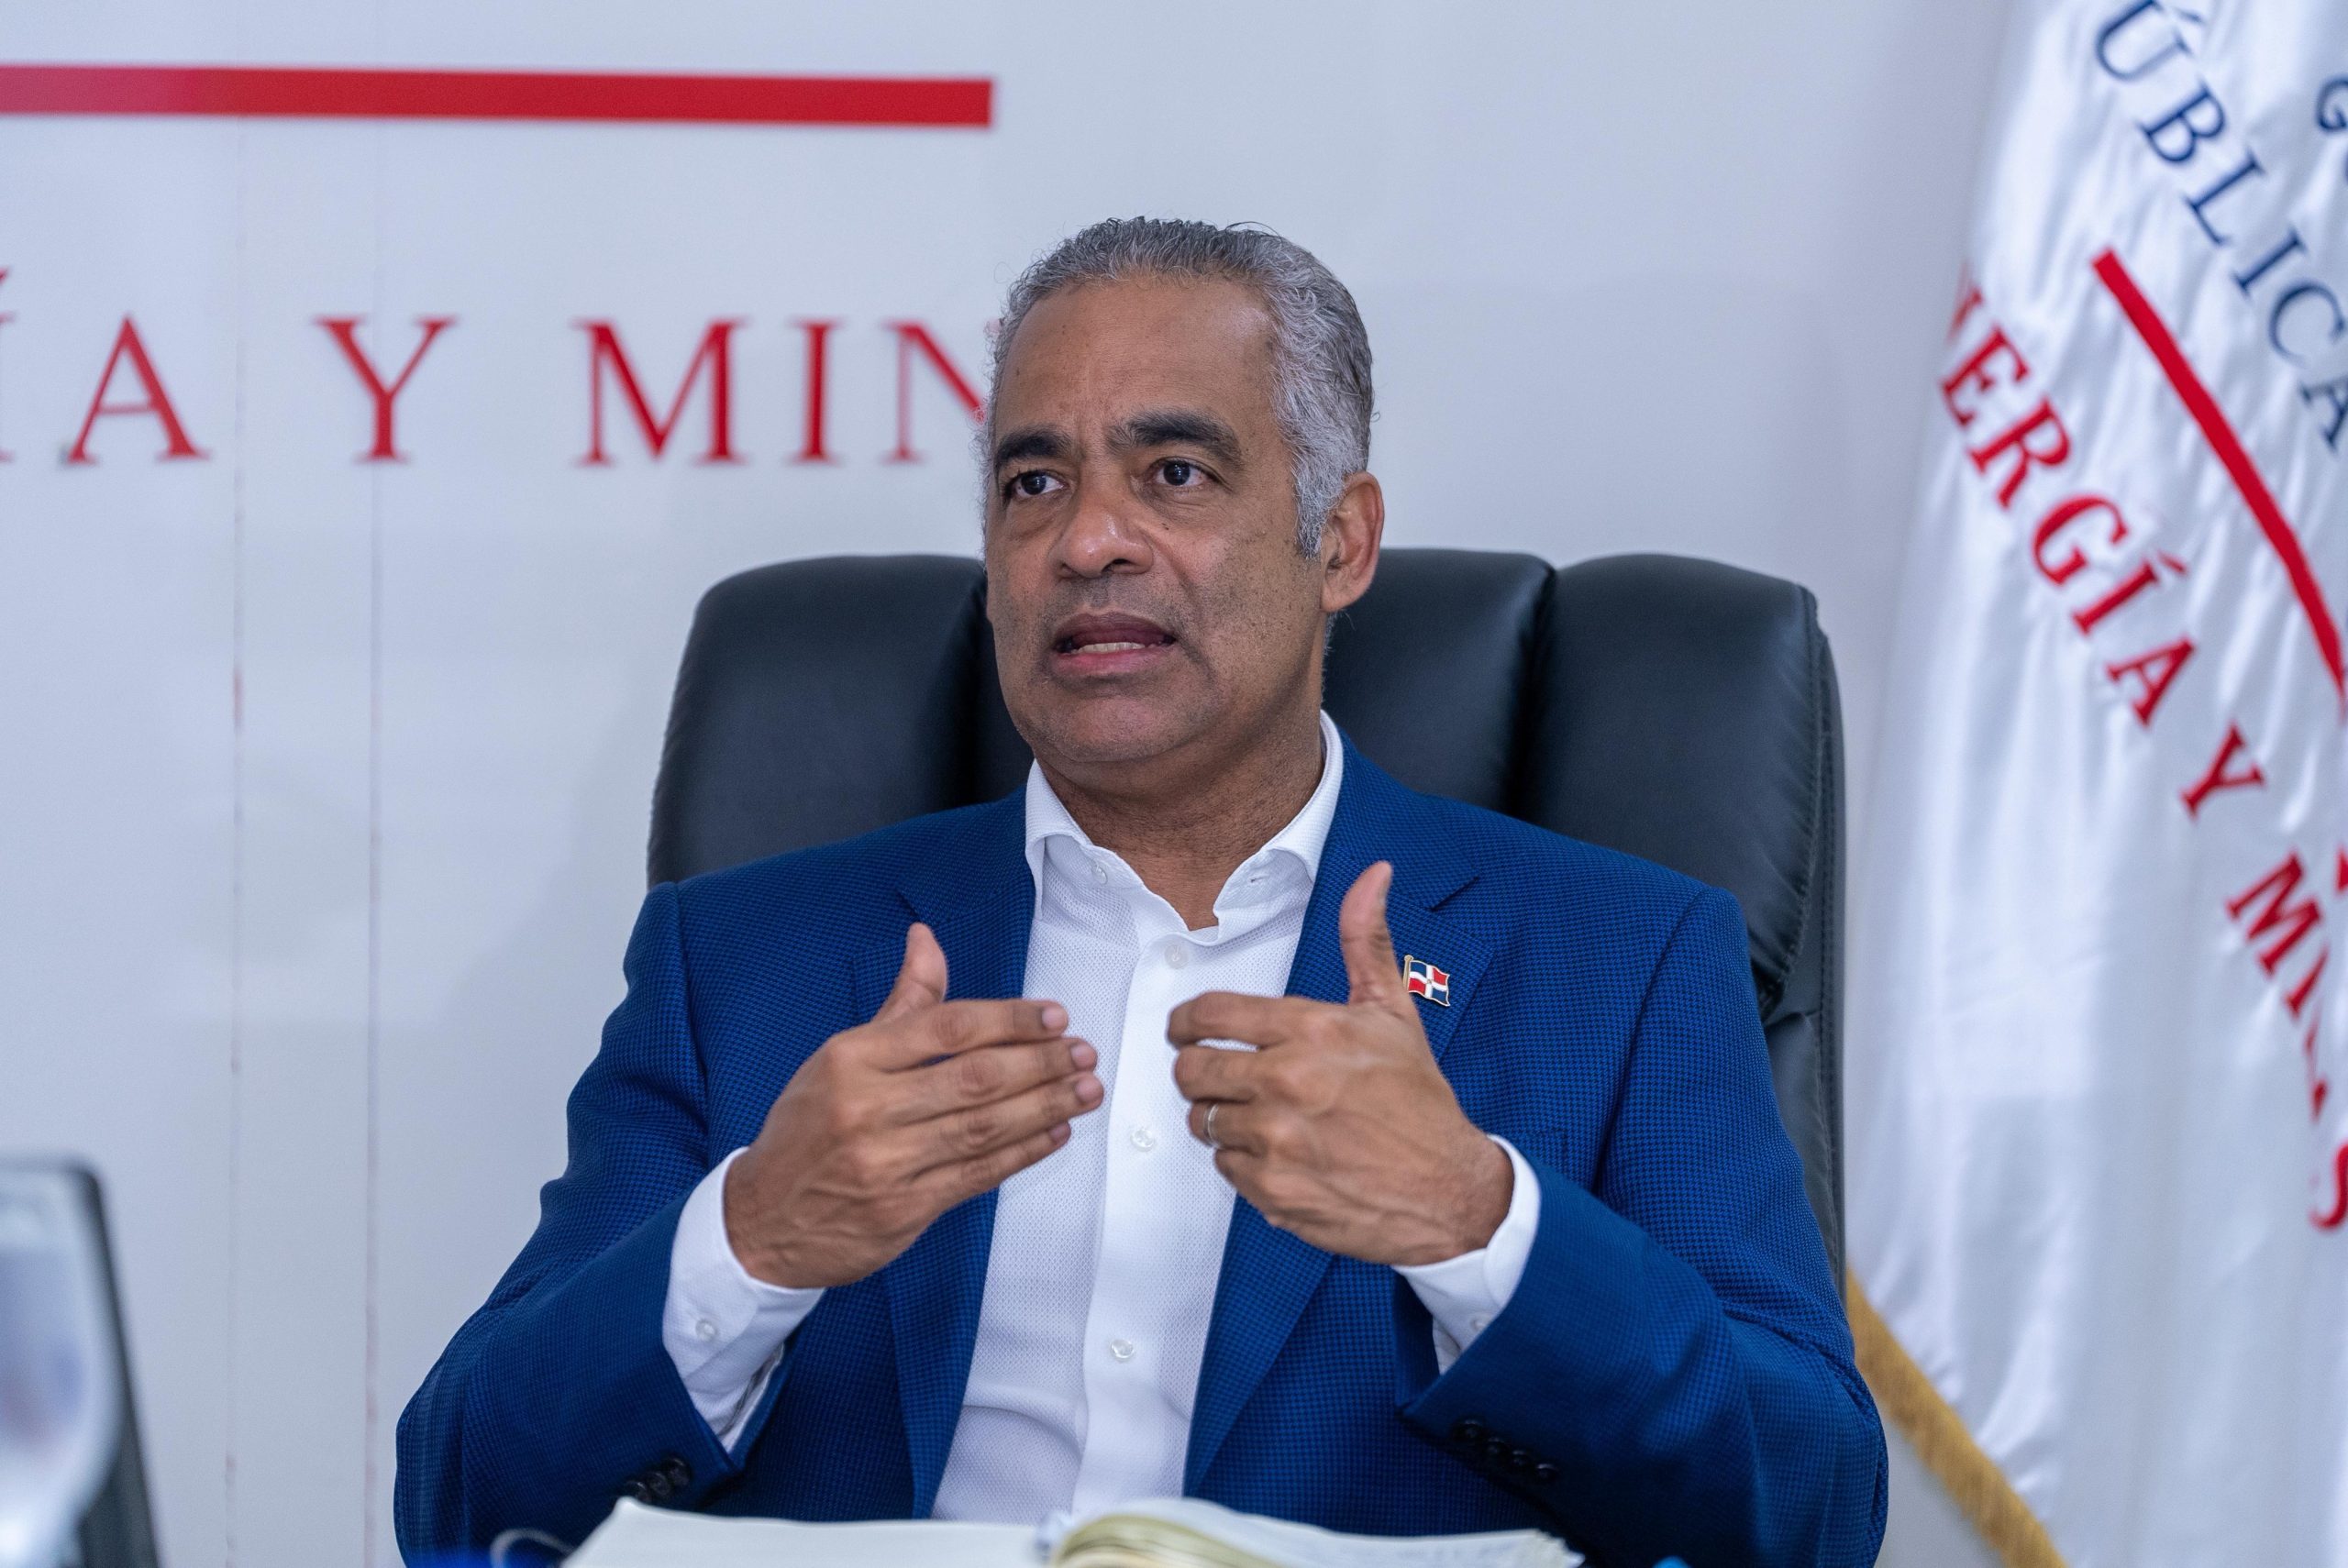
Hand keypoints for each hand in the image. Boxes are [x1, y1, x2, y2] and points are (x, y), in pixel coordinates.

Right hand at [724, 923, 1102, 1287]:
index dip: (1009, 1019)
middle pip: (974, 1077)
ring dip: (1045, 1106)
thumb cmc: (809, 1129)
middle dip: (1040, 1062)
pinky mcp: (902, 1210)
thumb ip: (899, 1004)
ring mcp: (885, 1163)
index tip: (1054, 1016)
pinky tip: (1054, 1133)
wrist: (761, 1220)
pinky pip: (977, 1176)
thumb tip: (927, 939)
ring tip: (1085, 1089)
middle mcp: (866, 1108)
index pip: (946, 1027)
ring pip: (983, 1127)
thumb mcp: (840, 1057)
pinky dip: (1023, 1153)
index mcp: (850, 1059)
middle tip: (1083, 1052)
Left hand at [1168, 862, 1509, 1265]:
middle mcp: (1287, 1082)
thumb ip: (1366, 942)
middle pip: (1191, 1070)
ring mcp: (1276, 1141)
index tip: (1184, 1029)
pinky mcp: (1272, 1190)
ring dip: (1222, 1118)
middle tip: (1218, 1076)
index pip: (1209, 1014)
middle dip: (1197, 1070)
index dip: (1185, 1021)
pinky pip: (1224, 1166)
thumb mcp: (1394, 1012)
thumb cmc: (1419, 1103)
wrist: (1448, 1191)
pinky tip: (1280, 1154)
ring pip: (1202, 1120)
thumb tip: (1373, 877)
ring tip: (1260, 1117)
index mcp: (1312, 1031)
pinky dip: (1243, 1161)